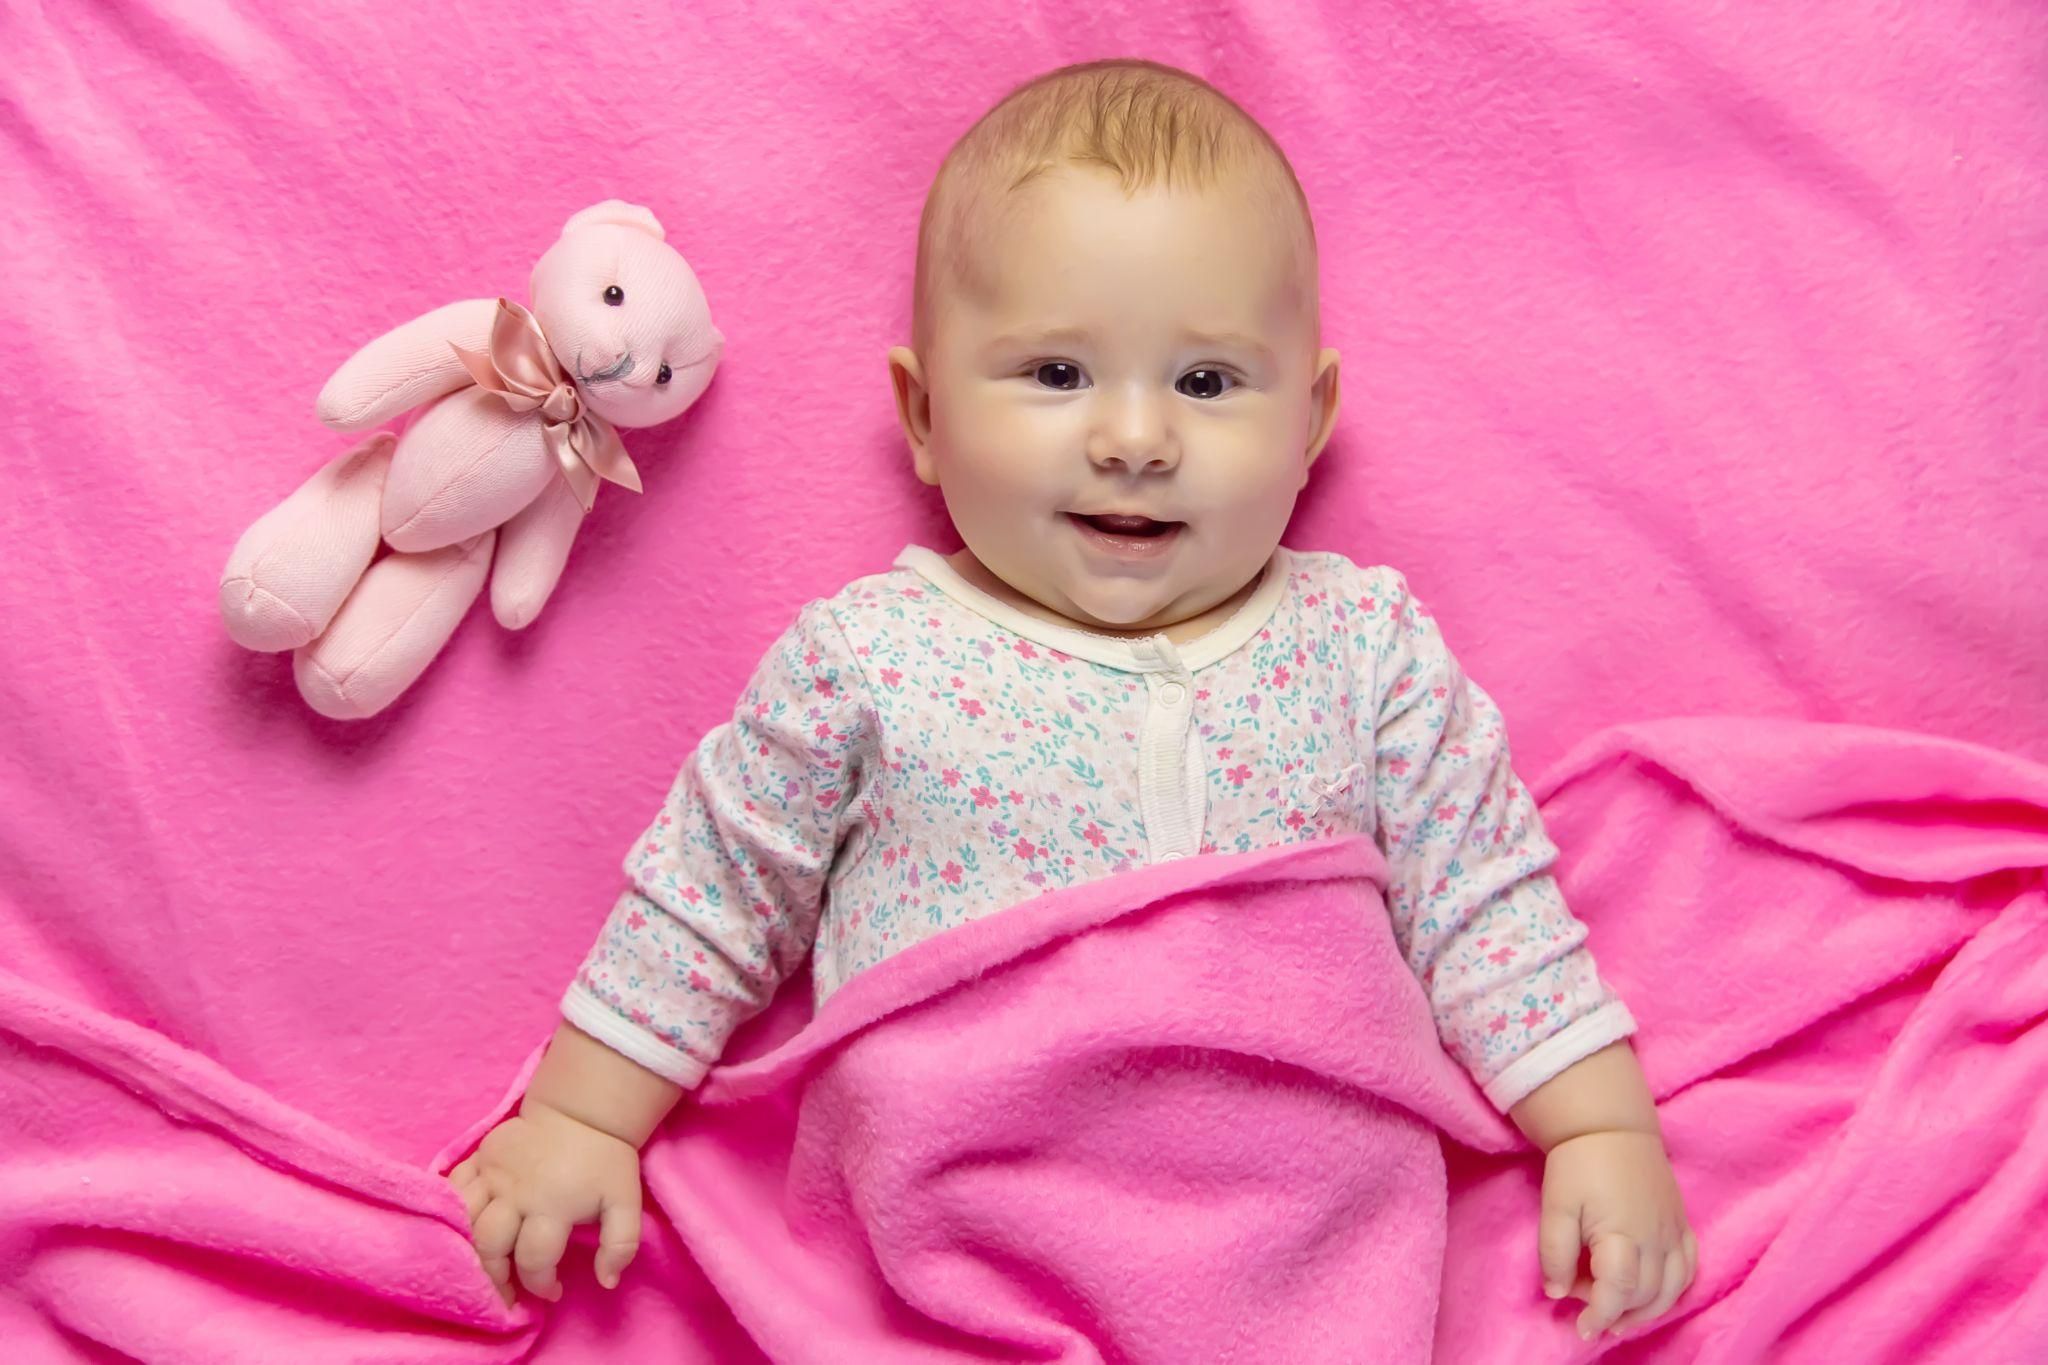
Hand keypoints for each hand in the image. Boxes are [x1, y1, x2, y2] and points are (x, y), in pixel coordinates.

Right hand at [448, 1100, 644, 1306]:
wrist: (583, 1109)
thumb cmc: (605, 1159)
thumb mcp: (626, 1201)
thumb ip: (621, 1244)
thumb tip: (607, 1281)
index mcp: (552, 1206)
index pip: (534, 1261)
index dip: (542, 1285)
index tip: (553, 1291)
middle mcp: (516, 1193)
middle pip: (490, 1247)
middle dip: (497, 1278)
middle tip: (509, 1292)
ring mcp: (493, 1173)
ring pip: (467, 1222)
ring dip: (471, 1249)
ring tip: (485, 1265)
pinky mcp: (481, 1156)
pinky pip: (454, 1188)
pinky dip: (454, 1209)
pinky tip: (464, 1226)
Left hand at [1537, 1128, 1698, 1340]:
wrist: (1611, 1125)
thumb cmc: (1579, 1164)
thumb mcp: (1555, 1205)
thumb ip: (1554, 1252)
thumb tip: (1558, 1293)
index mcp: (1622, 1233)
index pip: (1618, 1291)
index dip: (1600, 1316)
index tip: (1581, 1329)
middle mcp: (1655, 1237)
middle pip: (1645, 1295)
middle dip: (1617, 1312)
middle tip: (1587, 1307)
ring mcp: (1674, 1231)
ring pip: (1672, 1289)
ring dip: (1647, 1311)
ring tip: (1618, 1316)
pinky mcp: (1682, 1223)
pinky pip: (1689, 1268)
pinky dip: (1674, 1289)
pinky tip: (1652, 1293)